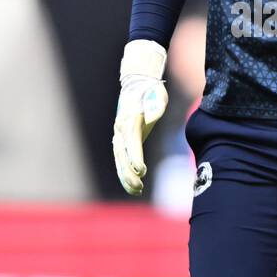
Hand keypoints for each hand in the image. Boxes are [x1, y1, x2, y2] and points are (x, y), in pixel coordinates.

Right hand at [112, 40, 167, 195]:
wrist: (137, 85)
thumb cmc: (151, 92)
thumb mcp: (158, 96)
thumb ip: (155, 106)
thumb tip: (153, 116)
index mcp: (130, 119)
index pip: (131, 141)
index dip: (135, 156)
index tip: (140, 170)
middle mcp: (121, 128)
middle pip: (122, 155)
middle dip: (130, 172)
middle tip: (140, 186)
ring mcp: (119, 135)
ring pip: (119, 160)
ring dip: (126, 177)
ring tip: (137, 191)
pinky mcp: (121, 140)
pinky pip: (121, 160)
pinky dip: (125, 174)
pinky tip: (133, 188)